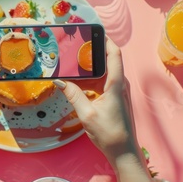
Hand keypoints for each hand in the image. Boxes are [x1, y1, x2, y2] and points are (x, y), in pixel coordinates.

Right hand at [54, 37, 159, 181]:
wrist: (123, 151)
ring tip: (75, 57)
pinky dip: (92, 78)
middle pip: (109, 59)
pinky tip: (79, 79)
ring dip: (92, 64)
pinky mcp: (114, 98)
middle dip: (95, 49)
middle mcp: (119, 84)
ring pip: (105, 71)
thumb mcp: (86, 114)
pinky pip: (103, 82)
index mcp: (116, 84)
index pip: (114, 55)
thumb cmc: (108, 133)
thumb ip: (73, 95)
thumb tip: (59, 81)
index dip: (106, 40)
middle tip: (78, 42)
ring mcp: (118, 91)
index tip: (95, 30)